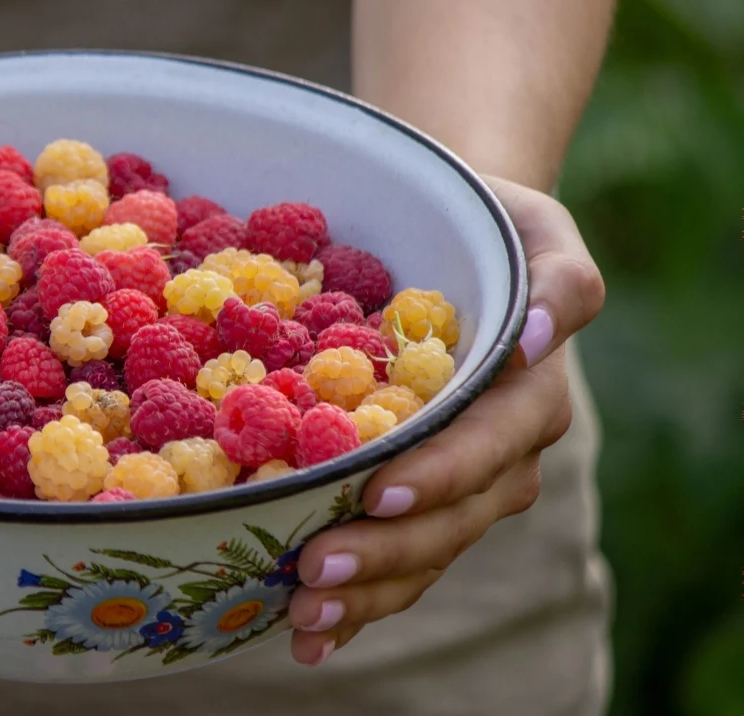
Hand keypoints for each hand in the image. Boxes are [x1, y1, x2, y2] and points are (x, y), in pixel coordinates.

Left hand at [286, 176, 605, 664]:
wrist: (455, 249)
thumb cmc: (485, 228)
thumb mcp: (535, 230)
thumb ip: (561, 280)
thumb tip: (540, 336)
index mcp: (529, 393)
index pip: (492, 444)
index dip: (442, 473)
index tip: (378, 493)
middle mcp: (504, 451)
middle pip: (456, 517)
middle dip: (389, 550)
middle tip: (314, 568)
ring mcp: (465, 486)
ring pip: (427, 552)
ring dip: (368, 591)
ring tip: (303, 615)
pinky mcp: (424, 504)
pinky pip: (402, 561)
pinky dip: (359, 603)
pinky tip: (308, 635)